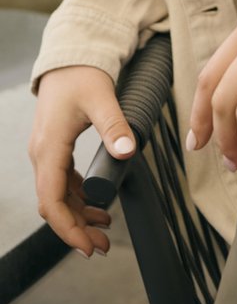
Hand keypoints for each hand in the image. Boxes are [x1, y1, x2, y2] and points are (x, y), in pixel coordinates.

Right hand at [29, 66, 136, 257]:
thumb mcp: (101, 98)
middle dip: (76, 229)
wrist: (70, 57)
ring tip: (105, 230)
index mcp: (49, 148)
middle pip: (54, 205)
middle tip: (103, 246)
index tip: (87, 246)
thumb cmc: (81, 75)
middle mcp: (42, 154)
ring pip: (58, 196)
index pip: (52, 201)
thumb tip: (127, 151)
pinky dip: (79, 198)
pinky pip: (63, 182)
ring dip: (79, 216)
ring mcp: (47, 152)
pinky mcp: (55, 149)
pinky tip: (98, 205)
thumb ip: (114, 125)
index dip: (68, 229)